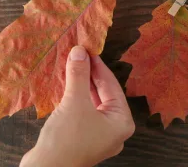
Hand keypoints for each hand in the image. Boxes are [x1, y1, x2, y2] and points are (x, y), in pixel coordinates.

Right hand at [20, 46, 134, 166]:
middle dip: (91, 75)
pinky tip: (68, 85)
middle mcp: (115, 130)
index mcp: (122, 122)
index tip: (88, 49)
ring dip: (83, 85)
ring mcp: (99, 136)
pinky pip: (84, 112)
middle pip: (104, 94)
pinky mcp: (84, 139)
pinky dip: (77, 98)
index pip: (112, 86)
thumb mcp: (74, 102)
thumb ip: (79, 75)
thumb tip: (79, 51)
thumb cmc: (66, 139)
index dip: (99, 66)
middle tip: (79, 55)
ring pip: (93, 103)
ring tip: (73, 66)